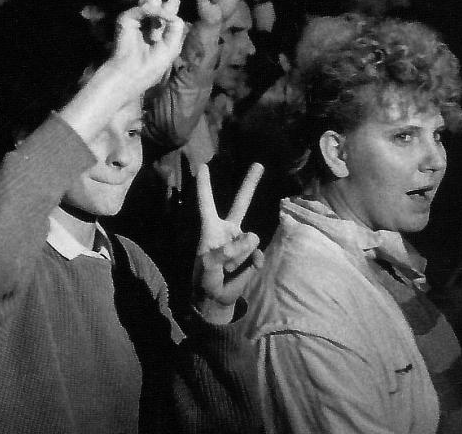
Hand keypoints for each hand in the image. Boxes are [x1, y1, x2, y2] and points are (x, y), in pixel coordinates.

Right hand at [60, 0, 183, 141]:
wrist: (131, 75)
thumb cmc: (151, 66)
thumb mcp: (172, 45)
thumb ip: (173, 24)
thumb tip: (162, 2)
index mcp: (158, 29)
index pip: (165, 10)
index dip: (171, 1)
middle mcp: (146, 21)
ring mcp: (135, 19)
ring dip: (160, 8)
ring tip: (159, 27)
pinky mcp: (126, 19)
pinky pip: (143, 8)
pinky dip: (151, 11)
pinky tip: (157, 14)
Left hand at [193, 163, 264, 323]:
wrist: (217, 298)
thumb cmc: (204, 280)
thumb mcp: (206, 269)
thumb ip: (221, 255)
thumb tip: (244, 244)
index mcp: (210, 229)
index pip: (206, 204)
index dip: (204, 186)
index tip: (202, 166)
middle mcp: (228, 230)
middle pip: (241, 203)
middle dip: (250, 183)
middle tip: (259, 163)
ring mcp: (242, 241)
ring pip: (250, 239)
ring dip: (239, 255)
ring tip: (227, 268)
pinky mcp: (253, 254)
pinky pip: (257, 255)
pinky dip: (250, 265)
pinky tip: (241, 271)